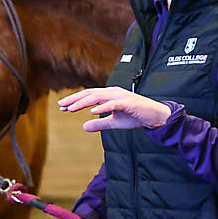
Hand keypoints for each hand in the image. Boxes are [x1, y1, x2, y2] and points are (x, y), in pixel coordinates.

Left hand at [57, 87, 171, 131]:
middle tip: (61, 106)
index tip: (62, 107)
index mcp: (110, 95)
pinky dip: (102, 107)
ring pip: (98, 97)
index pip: (89, 95)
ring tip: (71, 109)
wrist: (156, 116)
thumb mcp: (115, 122)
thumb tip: (84, 127)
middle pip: (90, 93)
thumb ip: (100, 124)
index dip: (75, 100)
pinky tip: (92, 112)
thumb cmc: (136, 117)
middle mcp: (113, 92)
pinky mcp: (128, 103)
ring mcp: (121, 96)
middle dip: (74, 99)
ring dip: (83, 103)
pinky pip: (113, 104)